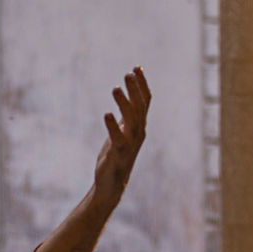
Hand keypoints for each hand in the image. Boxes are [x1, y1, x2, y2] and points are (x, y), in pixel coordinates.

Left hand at [94, 67, 150, 204]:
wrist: (111, 184)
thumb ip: (126, 115)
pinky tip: (107, 114)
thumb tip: (126, 94)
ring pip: (132, 120)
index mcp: (139, 126)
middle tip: (128, 73)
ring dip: (124, 103)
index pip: (145, 101)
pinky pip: (118, 138)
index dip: (142, 84)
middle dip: (135, 89)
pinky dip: (113, 126)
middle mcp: (139, 133)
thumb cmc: (116, 155)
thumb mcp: (122, 130)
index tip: (136, 67)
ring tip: (116, 88)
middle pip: (140, 107)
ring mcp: (130, 144)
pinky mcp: (119, 154)